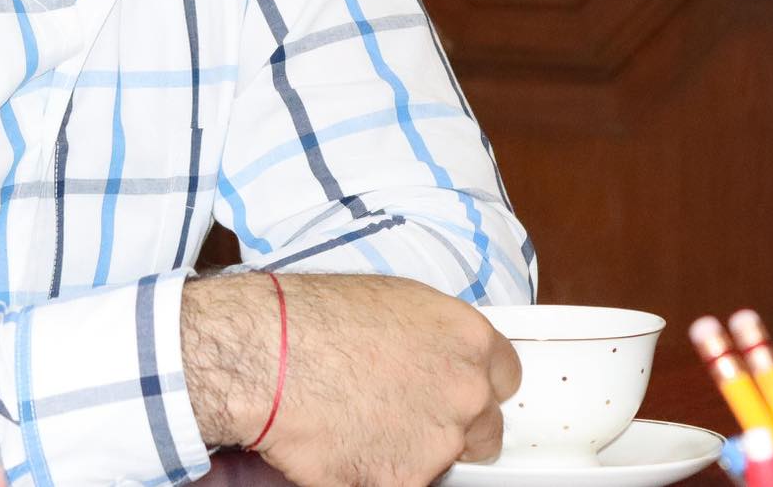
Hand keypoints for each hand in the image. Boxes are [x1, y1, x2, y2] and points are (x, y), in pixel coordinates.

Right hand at [183, 272, 519, 486]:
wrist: (267, 355)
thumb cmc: (312, 318)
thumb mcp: (391, 303)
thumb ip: (431, 339)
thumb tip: (430, 358)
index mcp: (469, 340)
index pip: (505, 377)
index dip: (474, 385)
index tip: (454, 390)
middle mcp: (466, 394)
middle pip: (485, 429)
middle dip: (451, 428)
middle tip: (403, 416)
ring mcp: (438, 444)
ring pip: (439, 462)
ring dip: (410, 452)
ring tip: (358, 423)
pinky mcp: (403, 483)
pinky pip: (399, 484)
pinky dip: (374, 474)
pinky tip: (342, 445)